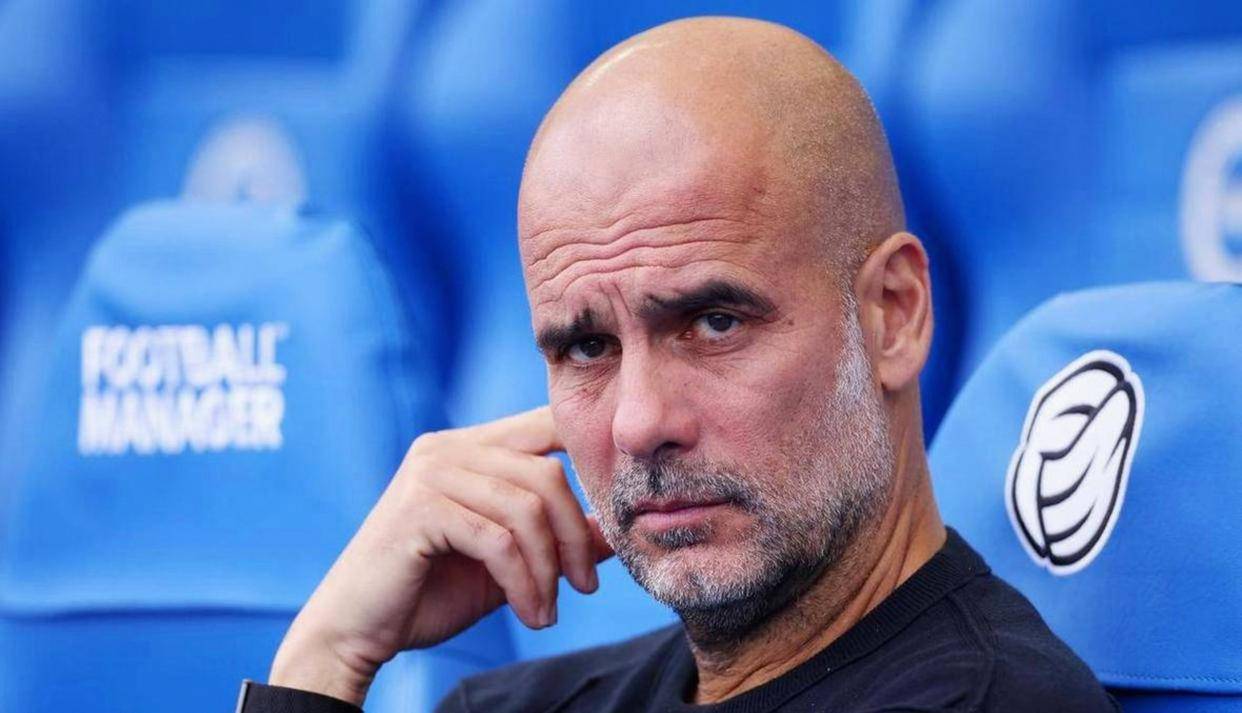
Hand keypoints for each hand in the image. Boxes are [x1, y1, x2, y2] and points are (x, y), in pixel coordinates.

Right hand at [268, 407, 613, 705]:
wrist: (356, 630)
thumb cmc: (430, 592)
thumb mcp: (510, 562)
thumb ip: (557, 538)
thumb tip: (619, 528)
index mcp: (470, 446)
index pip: (546, 426)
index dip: (588, 462)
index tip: (608, 522)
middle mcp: (448, 448)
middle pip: (547, 474)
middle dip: (575, 536)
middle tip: (585, 586)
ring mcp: (431, 473)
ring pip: (526, 509)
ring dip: (549, 570)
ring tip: (547, 610)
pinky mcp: (419, 507)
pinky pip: (497, 540)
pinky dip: (523, 583)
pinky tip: (529, 613)